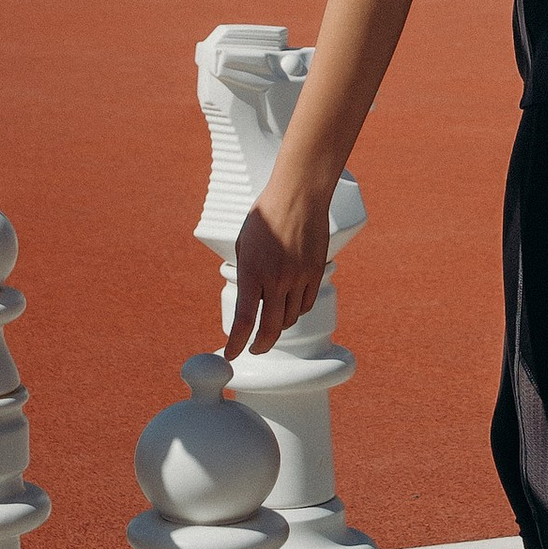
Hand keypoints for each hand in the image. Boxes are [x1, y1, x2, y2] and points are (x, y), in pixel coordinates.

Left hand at [227, 182, 331, 363]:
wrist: (299, 194)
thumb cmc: (267, 214)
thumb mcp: (244, 244)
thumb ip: (247, 273)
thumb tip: (248, 298)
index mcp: (252, 271)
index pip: (245, 320)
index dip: (237, 344)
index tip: (232, 354)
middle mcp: (276, 278)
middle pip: (271, 329)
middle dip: (260, 344)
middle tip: (254, 348)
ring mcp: (299, 277)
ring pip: (290, 318)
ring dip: (279, 326)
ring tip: (271, 323)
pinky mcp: (315, 272)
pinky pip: (306, 303)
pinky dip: (296, 310)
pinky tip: (290, 306)